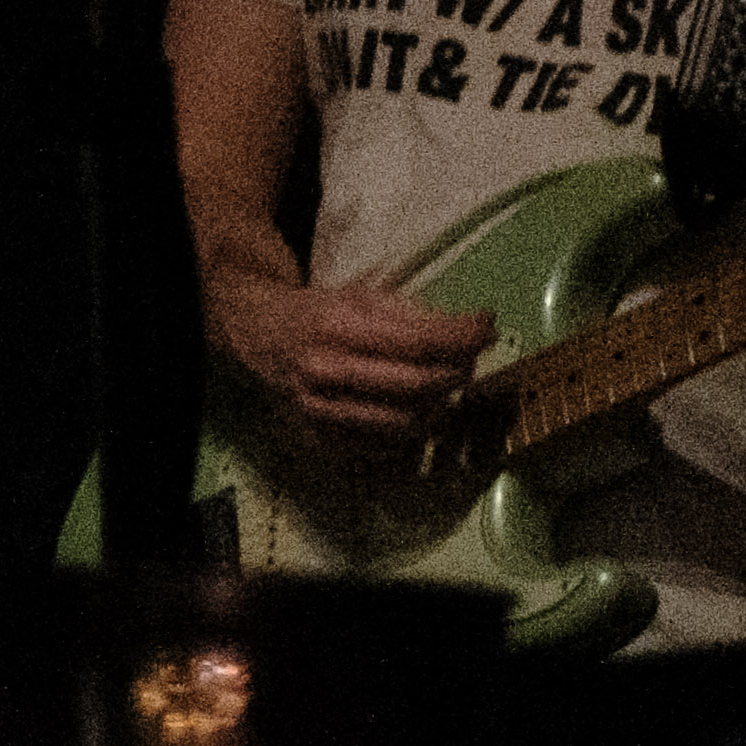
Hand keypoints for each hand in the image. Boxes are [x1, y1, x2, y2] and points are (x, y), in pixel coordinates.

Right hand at [205, 264, 492, 446]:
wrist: (258, 338)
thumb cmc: (319, 314)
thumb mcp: (362, 298)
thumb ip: (417, 316)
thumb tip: (478, 329)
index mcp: (335, 328)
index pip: (418, 342)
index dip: (462, 338)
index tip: (487, 328)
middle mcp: (324, 373)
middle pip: (418, 386)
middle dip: (456, 373)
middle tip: (466, 361)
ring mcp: (320, 412)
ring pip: (407, 424)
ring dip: (437, 406)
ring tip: (438, 385)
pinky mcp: (319, 440)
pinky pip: (385, 447)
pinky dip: (407, 430)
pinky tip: (405, 408)